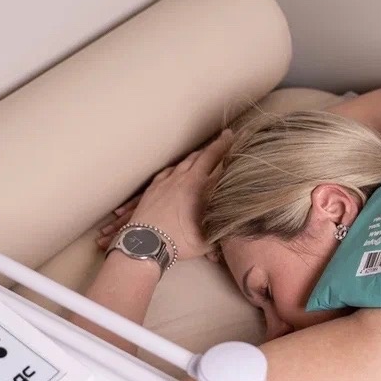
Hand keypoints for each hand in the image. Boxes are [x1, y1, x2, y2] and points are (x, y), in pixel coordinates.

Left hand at [96, 130, 232, 261]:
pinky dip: (177, 167)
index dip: (225, 148)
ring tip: (202, 153)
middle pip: (201, 157)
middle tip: (224, 138)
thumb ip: (222, 229)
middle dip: (214, 147)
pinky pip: (168, 171)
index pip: (216, 161)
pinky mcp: (153, 188)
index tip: (232, 136)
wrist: (145, 243)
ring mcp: (166, 182)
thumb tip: (235, 225)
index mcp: (199, 187)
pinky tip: (177, 169)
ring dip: (196, 156)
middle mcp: (183, 179)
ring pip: (184, 162)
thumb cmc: (178, 242)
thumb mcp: (207, 238)